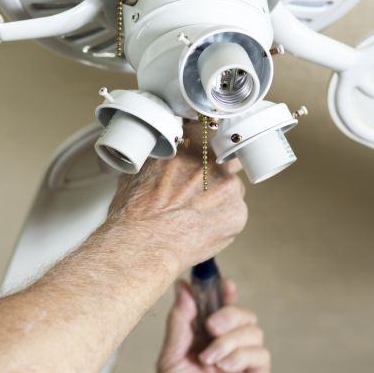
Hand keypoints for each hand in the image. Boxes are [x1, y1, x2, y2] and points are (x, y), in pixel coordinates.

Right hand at [106, 124, 246, 270]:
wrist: (144, 242)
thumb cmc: (135, 210)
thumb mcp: (138, 168)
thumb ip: (159, 156)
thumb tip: (160, 156)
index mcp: (189, 142)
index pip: (207, 130)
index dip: (202, 144)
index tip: (199, 153)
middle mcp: (213, 159)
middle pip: (223, 157)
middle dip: (213, 169)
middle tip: (194, 186)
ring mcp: (229, 186)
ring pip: (230, 187)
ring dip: (218, 195)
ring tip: (192, 213)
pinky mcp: (237, 213)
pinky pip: (233, 212)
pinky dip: (220, 218)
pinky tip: (199, 226)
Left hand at [151, 280, 272, 372]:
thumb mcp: (171, 356)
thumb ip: (180, 322)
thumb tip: (183, 288)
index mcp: (204, 342)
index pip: (220, 310)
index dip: (223, 293)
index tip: (221, 282)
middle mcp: (227, 352)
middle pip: (244, 316)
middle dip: (229, 313)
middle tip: (211, 325)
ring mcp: (244, 367)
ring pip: (254, 332)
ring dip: (230, 340)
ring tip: (210, 359)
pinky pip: (261, 356)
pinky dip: (241, 356)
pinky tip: (224, 368)